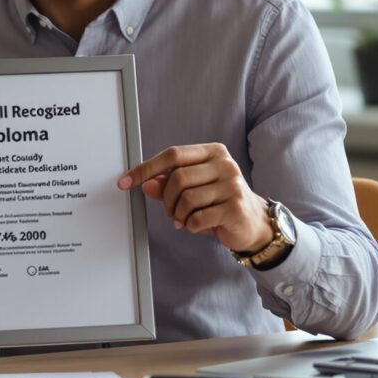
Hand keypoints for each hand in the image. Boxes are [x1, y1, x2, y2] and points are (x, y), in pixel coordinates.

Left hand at [119, 142, 272, 252]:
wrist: (254, 222)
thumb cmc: (219, 202)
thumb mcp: (193, 190)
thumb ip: (168, 185)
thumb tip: (146, 184)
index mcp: (213, 152)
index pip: (172, 155)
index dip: (145, 169)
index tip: (124, 182)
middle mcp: (225, 164)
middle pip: (178, 178)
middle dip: (167, 200)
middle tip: (171, 212)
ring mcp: (232, 185)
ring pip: (187, 199)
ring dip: (179, 215)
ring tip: (185, 219)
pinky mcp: (235, 207)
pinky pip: (198, 218)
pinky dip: (190, 226)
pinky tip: (197, 226)